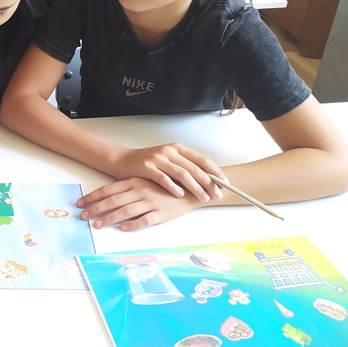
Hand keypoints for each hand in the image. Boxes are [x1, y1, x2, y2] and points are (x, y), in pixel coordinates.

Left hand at [78, 177, 198, 230]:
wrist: (189, 190)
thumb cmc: (163, 186)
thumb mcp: (143, 183)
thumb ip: (127, 189)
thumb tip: (106, 198)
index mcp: (134, 182)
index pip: (108, 190)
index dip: (93, 197)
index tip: (81, 203)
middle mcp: (140, 191)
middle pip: (113, 201)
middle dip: (96, 208)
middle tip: (83, 216)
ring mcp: (150, 202)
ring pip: (126, 211)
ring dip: (109, 218)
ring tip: (97, 225)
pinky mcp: (161, 213)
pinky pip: (144, 220)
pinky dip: (133, 225)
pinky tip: (123, 229)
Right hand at [110, 143, 225, 202]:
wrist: (122, 160)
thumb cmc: (146, 163)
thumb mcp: (167, 160)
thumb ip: (183, 166)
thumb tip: (206, 180)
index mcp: (177, 148)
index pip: (202, 159)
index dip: (215, 171)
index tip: (225, 183)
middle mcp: (169, 151)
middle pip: (194, 168)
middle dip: (208, 183)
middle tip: (217, 194)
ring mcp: (158, 159)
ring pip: (182, 174)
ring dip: (195, 187)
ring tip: (203, 197)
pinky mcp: (147, 167)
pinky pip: (163, 178)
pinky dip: (173, 187)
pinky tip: (180, 195)